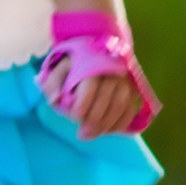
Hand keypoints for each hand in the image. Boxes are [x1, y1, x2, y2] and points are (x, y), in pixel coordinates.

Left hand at [40, 10, 158, 135]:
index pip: (91, 85)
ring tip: (93, 135)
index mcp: (92, 62)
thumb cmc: (74, 63)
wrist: (98, 49)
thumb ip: (52, 82)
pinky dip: (121, 122)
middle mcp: (112, 70)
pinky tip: (108, 131)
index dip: (83, 104)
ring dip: (108, 124)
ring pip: (121, 104)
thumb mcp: (59, 67)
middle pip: (108, 97)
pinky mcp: (133, 88)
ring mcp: (125, 79)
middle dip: (95, 120)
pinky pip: (131, 108)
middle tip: (83, 135)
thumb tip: (53, 99)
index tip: (74, 118)